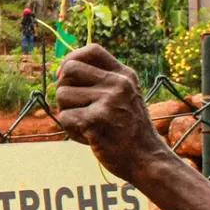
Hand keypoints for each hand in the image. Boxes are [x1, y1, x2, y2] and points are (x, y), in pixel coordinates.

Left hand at [55, 44, 171, 183]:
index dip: (72, 59)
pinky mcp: (96, 120)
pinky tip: (88, 138)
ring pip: (62, 94)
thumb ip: (103, 81)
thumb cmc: (130, 130)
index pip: (92, 50)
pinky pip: (65, 118)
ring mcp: (108, 101)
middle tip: (74, 106)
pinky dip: (71, 131)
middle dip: (64, 88)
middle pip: (69, 70)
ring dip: (67, 113)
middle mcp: (117, 83)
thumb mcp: (126, 96)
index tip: (66, 76)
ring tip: (86, 125)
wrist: (147, 160)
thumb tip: (61, 72)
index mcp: (125, 75)